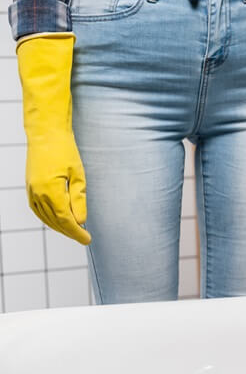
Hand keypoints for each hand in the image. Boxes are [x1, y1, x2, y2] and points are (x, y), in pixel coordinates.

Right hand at [17, 34, 91, 244]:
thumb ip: (79, 199)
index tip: (88, 239)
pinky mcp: (30, 188)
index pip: (65, 219)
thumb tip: (81, 220)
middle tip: (85, 238)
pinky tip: (59, 222)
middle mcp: (37, 194)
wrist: (46, 134)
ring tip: (75, 232)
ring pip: (45, 218)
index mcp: (50, 191)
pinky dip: (49, 219)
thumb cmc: (65, 151)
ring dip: (60, 227)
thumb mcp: (78, 175)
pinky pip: (38, 210)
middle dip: (70, 232)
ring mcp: (31, 191)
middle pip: (55, 221)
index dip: (77, 232)